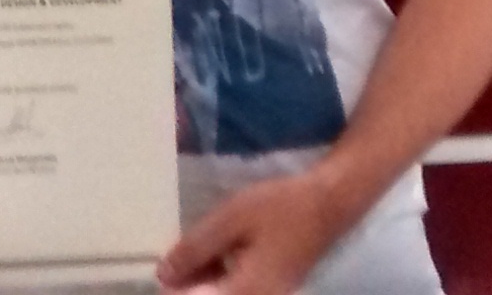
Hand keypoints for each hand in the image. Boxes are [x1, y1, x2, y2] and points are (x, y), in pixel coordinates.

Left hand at [157, 173, 347, 294]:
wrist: (329, 204)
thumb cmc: (280, 208)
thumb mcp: (230, 220)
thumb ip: (195, 249)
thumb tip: (163, 275)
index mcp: (246, 293)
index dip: (176, 292)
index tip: (162, 273)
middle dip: (187, 287)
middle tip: (170, 261)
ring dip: (201, 281)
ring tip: (184, 255)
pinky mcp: (271, 287)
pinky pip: (236, 289)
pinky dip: (217, 276)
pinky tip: (208, 253)